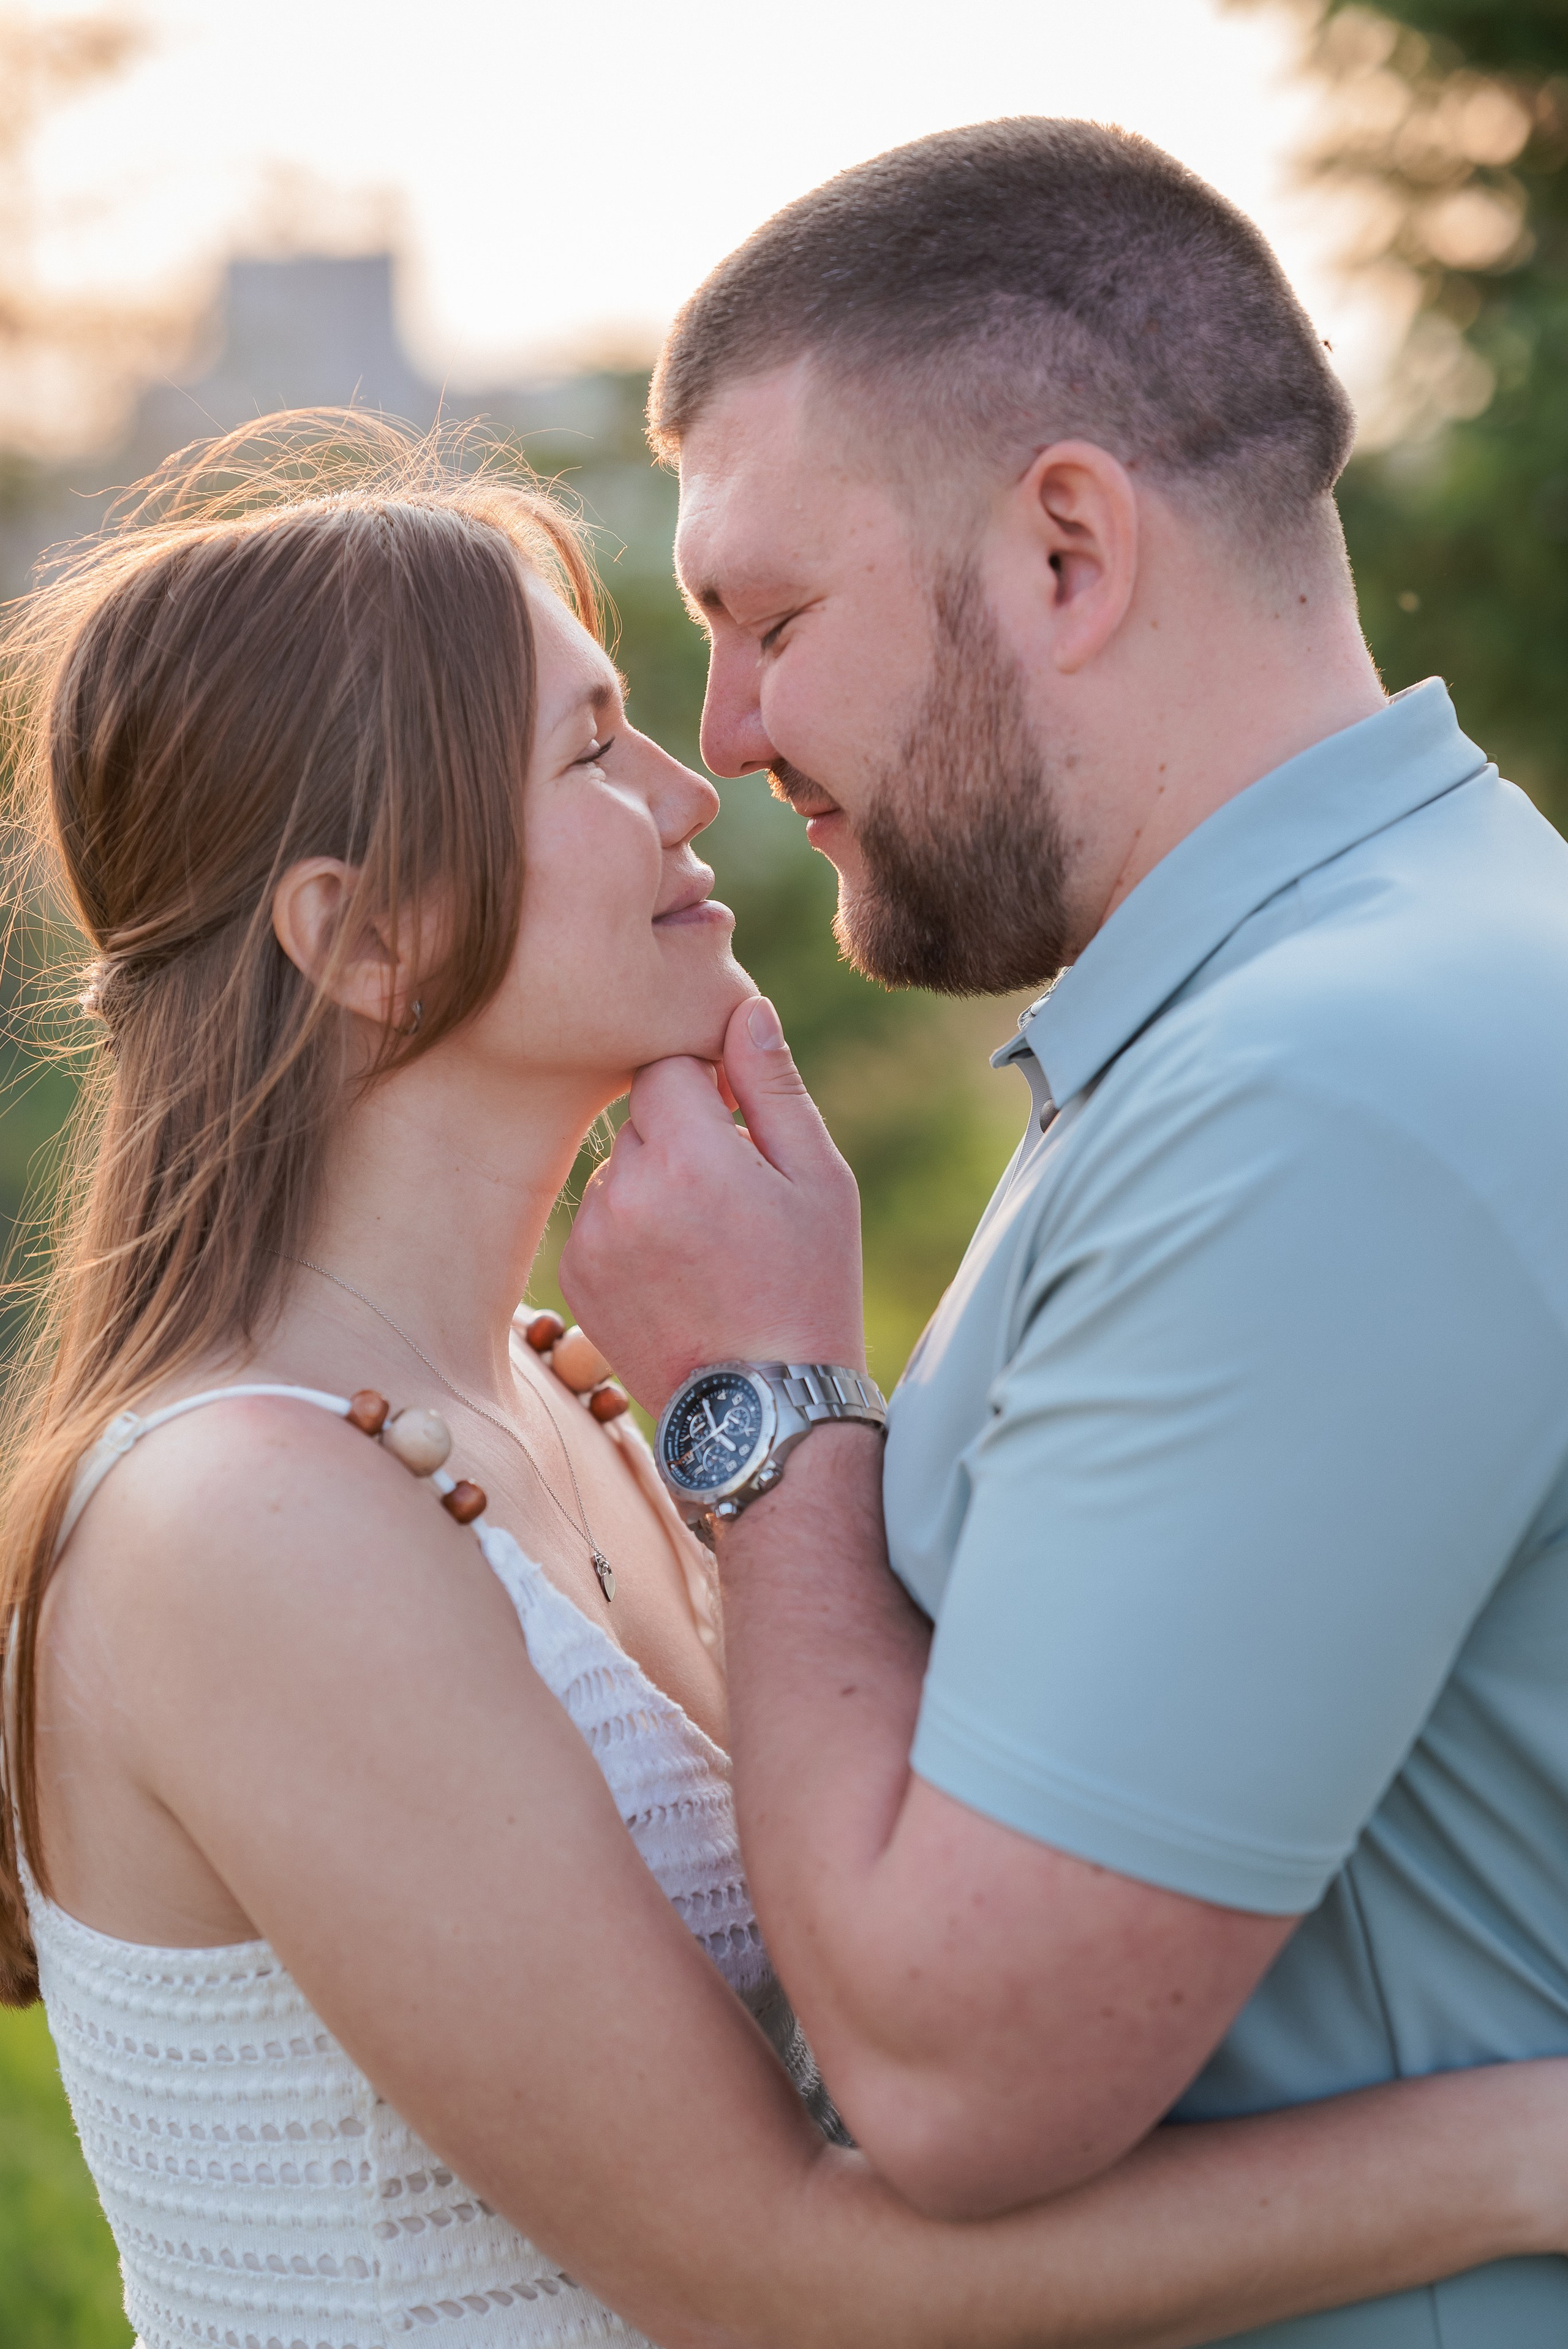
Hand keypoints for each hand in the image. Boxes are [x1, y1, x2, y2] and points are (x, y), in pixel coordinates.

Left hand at [559, 996, 864, 1409]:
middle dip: (684, 1135)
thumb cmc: (809, 1287)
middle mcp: (626, 1189)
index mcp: (690, 1153)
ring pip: (619, 1167)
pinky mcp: (575, 1277)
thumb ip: (774, 1086)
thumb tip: (745, 1006)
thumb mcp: (819, 1179)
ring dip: (656, 1183)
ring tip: (709, 1244)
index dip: (709, 1085)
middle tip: (735, 1195)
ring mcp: (593, 1237)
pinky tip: (679, 1273)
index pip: (667, 1062)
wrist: (763, 1409)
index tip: (741, 1123)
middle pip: (640, 1113)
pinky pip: (601, 1218)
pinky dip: (633, 1230)